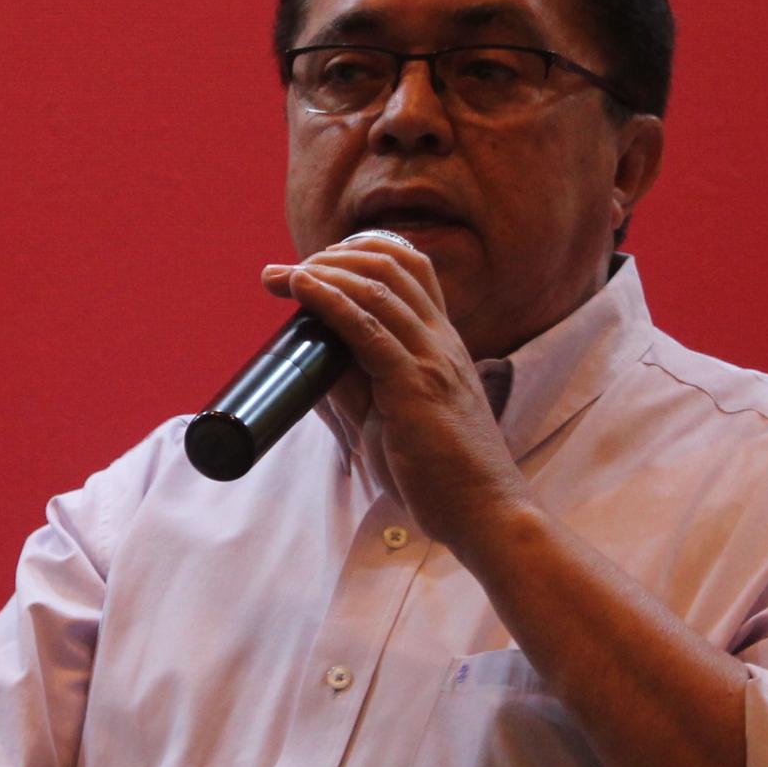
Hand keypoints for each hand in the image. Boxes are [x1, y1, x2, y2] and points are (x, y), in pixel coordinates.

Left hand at [264, 230, 525, 541]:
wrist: (484, 512)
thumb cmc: (439, 474)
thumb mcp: (392, 416)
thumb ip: (358, 385)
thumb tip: (313, 360)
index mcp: (442, 343)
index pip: (412, 270)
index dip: (362, 254)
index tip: (317, 266)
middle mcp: (441, 340)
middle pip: (391, 267)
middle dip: (332, 258)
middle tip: (286, 272)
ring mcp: (432, 359)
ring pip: (377, 289)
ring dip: (324, 273)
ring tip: (283, 277)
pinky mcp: (416, 385)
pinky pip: (368, 328)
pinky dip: (330, 301)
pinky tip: (304, 290)